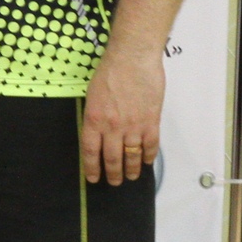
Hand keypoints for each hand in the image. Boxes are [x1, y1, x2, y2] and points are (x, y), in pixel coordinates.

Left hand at [82, 45, 163, 183]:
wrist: (132, 59)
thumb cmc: (110, 72)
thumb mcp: (93, 95)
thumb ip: (96, 116)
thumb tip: (98, 131)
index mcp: (94, 120)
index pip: (91, 151)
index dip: (92, 168)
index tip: (93, 178)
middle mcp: (112, 127)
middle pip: (112, 158)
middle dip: (112, 174)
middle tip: (114, 182)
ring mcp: (133, 125)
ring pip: (132, 155)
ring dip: (131, 169)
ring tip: (131, 177)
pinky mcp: (151, 121)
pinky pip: (150, 145)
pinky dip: (149, 156)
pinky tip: (147, 161)